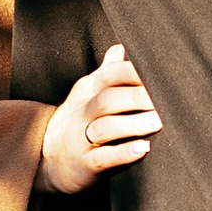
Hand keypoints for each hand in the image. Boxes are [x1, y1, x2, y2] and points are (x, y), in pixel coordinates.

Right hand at [39, 42, 161, 195]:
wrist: (46, 157)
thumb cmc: (79, 120)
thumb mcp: (89, 92)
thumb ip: (109, 71)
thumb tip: (123, 45)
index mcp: (89, 92)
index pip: (107, 75)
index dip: (130, 71)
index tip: (157, 71)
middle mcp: (84, 113)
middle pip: (107, 100)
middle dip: (137, 97)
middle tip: (165, 98)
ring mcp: (82, 139)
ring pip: (106, 128)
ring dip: (134, 125)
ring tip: (158, 122)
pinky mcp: (86, 164)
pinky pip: (103, 158)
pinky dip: (124, 154)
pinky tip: (143, 149)